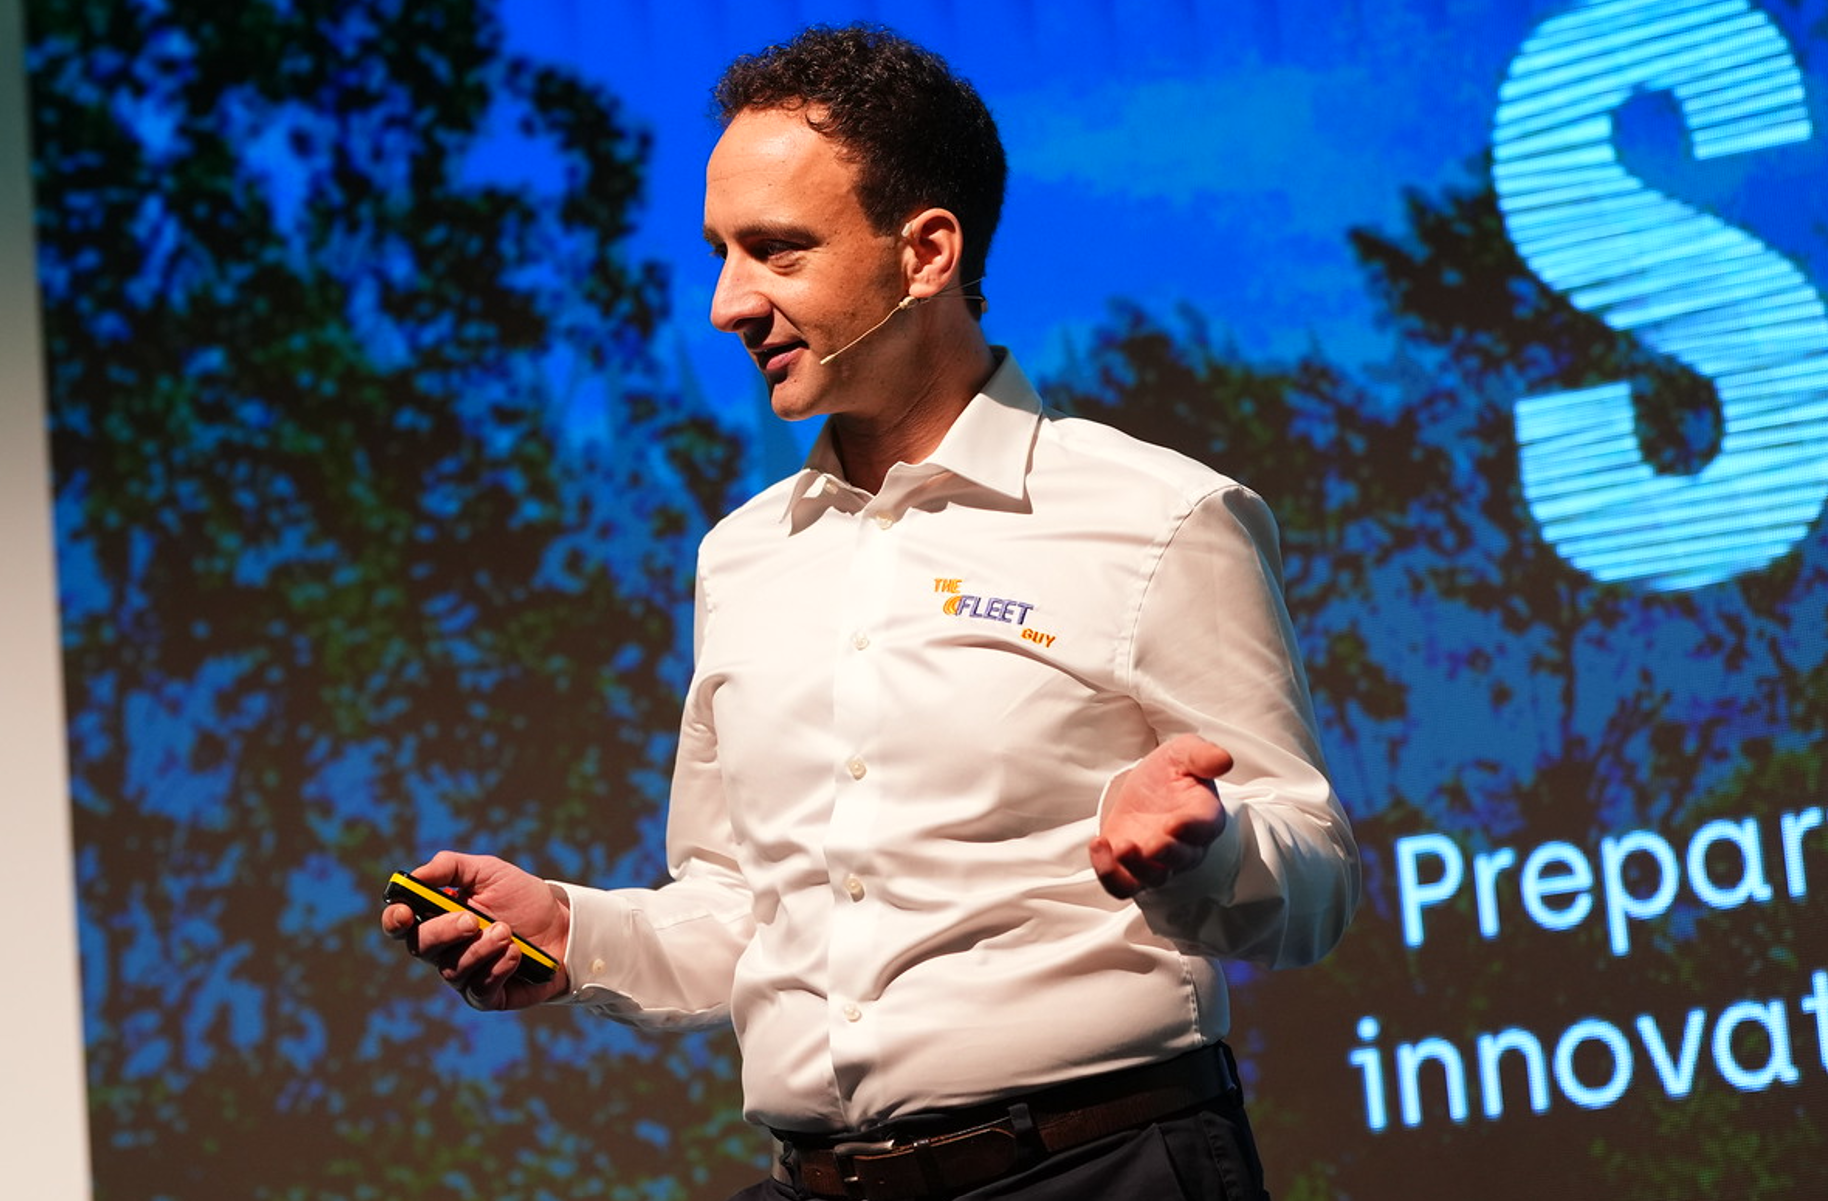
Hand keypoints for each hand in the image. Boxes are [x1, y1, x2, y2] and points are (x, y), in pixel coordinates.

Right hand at [381, 850, 571, 1009]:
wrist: (564, 925)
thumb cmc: (522, 898)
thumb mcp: (489, 871)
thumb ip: (450, 868)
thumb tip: (417, 876)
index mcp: (437, 916)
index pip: (400, 923)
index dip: (395, 919)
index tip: (405, 911)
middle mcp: (444, 948)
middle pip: (419, 946)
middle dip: (444, 932)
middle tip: (472, 920)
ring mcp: (464, 974)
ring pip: (451, 969)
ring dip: (480, 949)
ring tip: (507, 932)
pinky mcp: (487, 995)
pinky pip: (478, 990)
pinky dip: (496, 969)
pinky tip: (515, 954)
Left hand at [1090, 734, 1231, 898]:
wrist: (1144, 790)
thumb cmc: (1170, 773)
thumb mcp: (1183, 753)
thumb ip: (1202, 755)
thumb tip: (1224, 760)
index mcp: (1204, 816)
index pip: (1206, 827)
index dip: (1193, 828)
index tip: (1176, 822)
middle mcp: (1186, 846)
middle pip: (1182, 859)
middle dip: (1167, 853)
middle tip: (1151, 842)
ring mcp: (1158, 861)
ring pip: (1153, 878)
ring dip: (1137, 868)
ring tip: (1119, 846)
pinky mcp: (1131, 869)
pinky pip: (1123, 884)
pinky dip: (1109, 873)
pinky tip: (1098, 845)